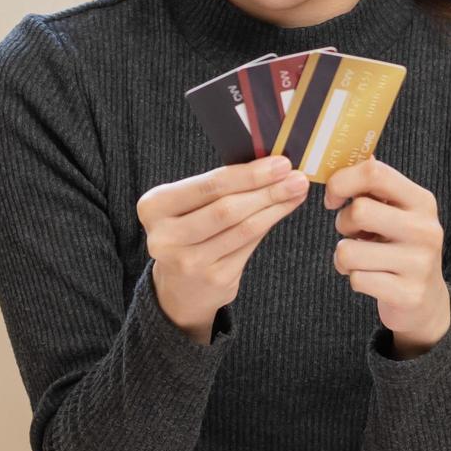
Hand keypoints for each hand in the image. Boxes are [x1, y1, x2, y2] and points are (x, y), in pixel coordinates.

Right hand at [137, 154, 309, 342]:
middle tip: (296, 177)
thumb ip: (220, 187)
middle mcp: (165, 237)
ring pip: (242, 228)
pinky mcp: (213, 279)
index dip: (248, 174)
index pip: (208, 185)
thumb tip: (270, 165)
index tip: (280, 163)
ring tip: (296, 191)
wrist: (180, 286)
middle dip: (267, 190)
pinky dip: (269, 224)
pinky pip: (249, 245)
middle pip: (226, 208)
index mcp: (154, 207)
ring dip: (275, 207)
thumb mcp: (188, 206)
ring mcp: (189, 262)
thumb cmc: (189, 231)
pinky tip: (282, 211)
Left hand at [324, 153, 450, 357]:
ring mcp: (419, 263)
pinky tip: (371, 278)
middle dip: (343, 223)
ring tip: (360, 258)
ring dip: (343, 256)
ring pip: (349, 251)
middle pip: (359, 211)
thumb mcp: (397, 211)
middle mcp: (425, 229)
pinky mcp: (408, 293)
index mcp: (421, 200)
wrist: (426, 300)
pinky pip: (357, 279)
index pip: (375, 172)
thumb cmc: (400, 246)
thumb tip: (350, 148)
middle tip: (351, 232)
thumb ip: (375, 183)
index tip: (333, 197)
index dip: (342, 182)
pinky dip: (354, 279)